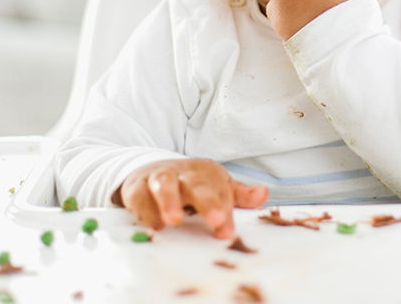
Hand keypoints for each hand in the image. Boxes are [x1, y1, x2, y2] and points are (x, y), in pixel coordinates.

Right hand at [115, 158, 267, 238]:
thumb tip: (263, 194)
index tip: (227, 232)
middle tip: (215, 220)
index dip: (224, 210)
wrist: (151, 168)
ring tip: (174, 221)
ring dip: (169, 201)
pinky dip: (144, 208)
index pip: (219, 191)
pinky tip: (153, 223)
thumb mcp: (218, 186)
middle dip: (206, 201)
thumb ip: (239, 195)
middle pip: (196, 184)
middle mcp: (184, 174)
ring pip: (165, 184)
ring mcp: (160, 178)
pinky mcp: (137, 186)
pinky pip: (139, 195)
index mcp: (207, 174)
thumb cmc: (191, 184)